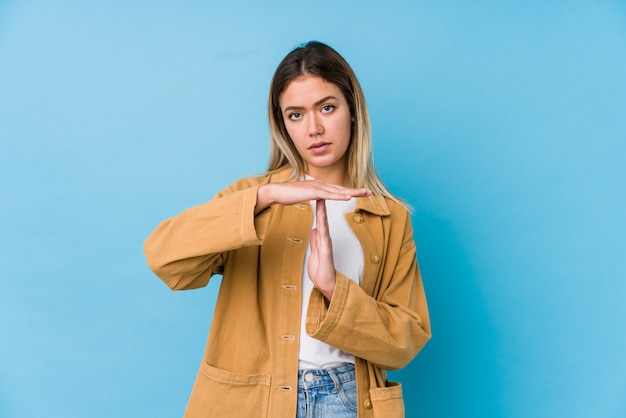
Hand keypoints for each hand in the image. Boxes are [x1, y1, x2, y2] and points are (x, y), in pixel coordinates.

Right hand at [255, 180, 370, 213]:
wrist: (276, 192)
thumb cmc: (288, 195)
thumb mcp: (304, 196)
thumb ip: (312, 196)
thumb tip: (317, 197)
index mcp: (319, 186)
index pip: (338, 189)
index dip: (350, 190)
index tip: (361, 192)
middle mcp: (320, 184)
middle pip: (342, 188)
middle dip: (357, 190)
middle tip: (370, 192)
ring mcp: (317, 187)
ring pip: (338, 190)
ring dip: (352, 192)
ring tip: (364, 194)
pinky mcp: (312, 192)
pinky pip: (329, 195)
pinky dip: (339, 195)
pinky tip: (348, 197)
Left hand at [308, 199, 335, 299]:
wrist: (325, 283)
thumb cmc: (321, 269)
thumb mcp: (314, 252)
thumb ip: (315, 241)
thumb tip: (314, 230)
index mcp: (322, 238)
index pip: (320, 219)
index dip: (318, 207)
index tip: (315, 195)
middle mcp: (326, 238)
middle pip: (323, 218)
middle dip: (322, 205)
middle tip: (321, 190)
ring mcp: (326, 243)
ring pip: (324, 224)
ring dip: (323, 213)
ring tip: (321, 200)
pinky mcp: (326, 251)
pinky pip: (324, 237)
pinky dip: (323, 228)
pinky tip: (321, 221)